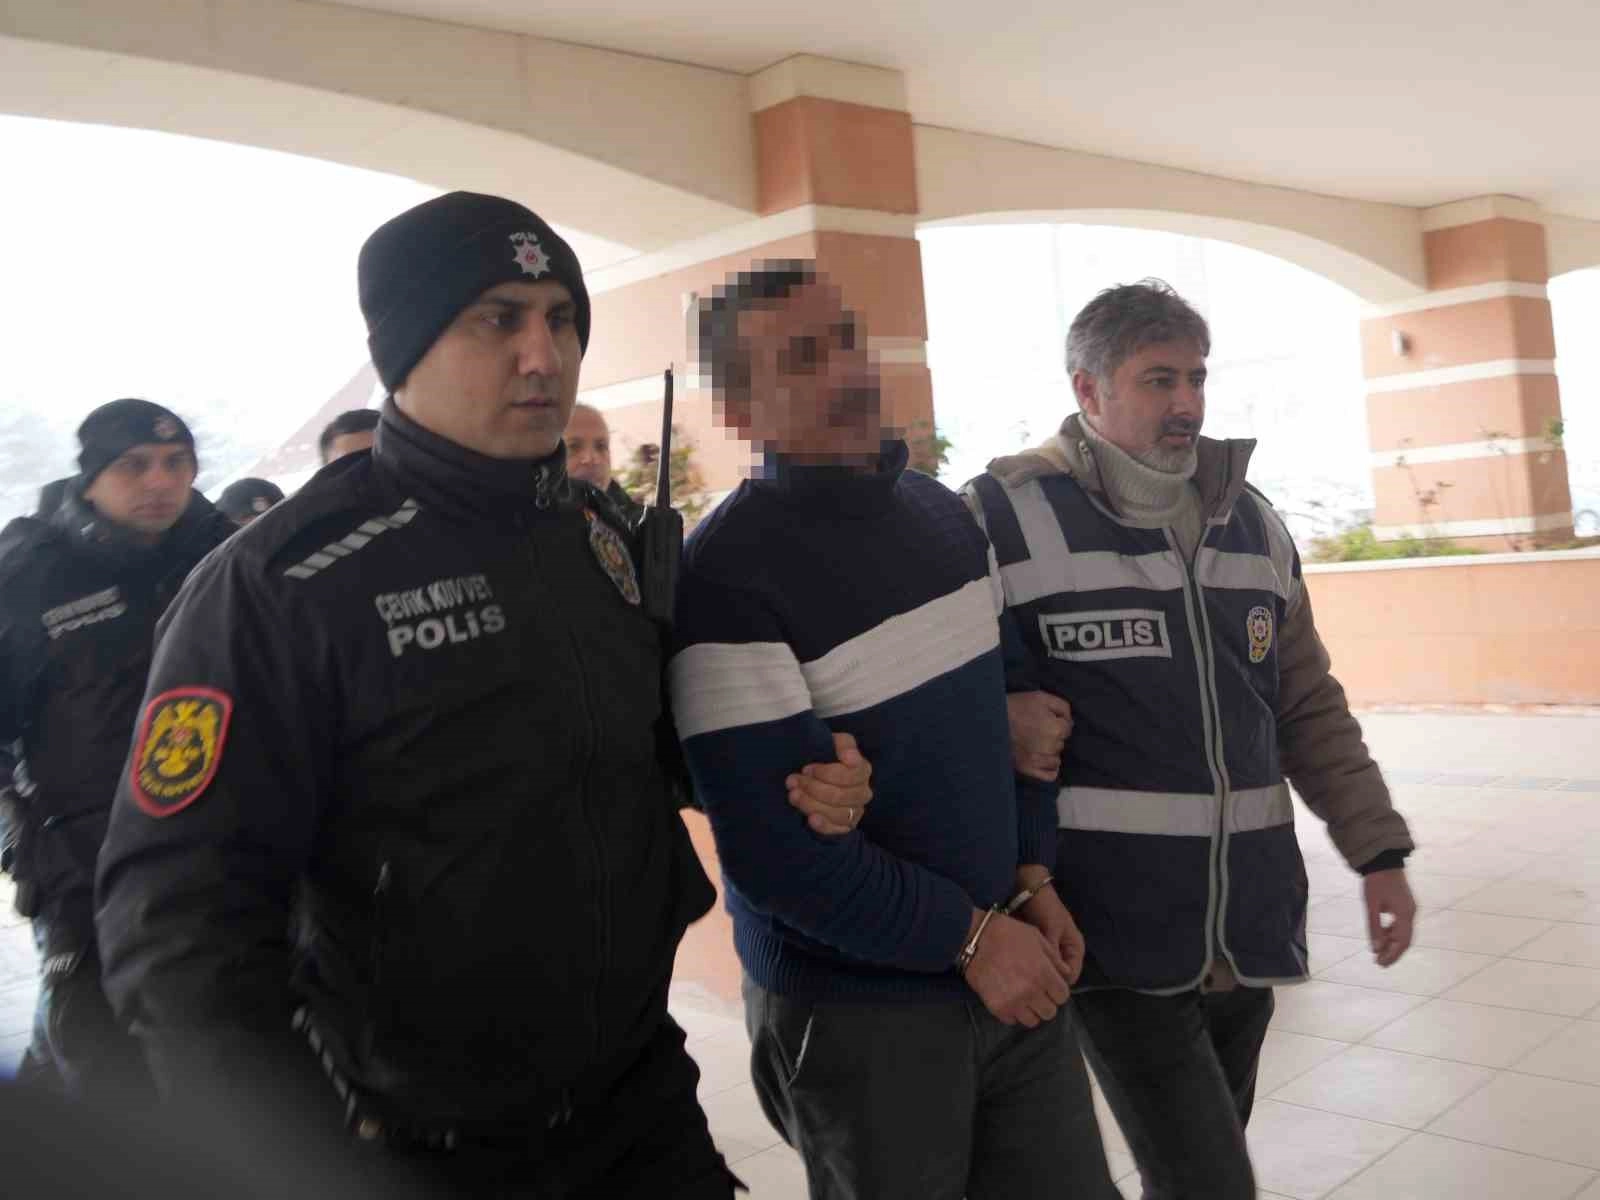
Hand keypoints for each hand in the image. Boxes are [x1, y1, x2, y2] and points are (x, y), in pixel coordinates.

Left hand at [787, 732, 873, 835]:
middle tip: (792, 781)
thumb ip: (844, 744)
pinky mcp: (846, 827)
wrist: (817, 777)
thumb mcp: (834, 743)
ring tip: (793, 795)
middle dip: (812, 788)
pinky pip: (836, 830)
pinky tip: (811, 819)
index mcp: (863, 770)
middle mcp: (863, 792)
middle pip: (840, 795)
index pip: (849, 775)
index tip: (806, 768)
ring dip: (811, 804)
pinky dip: (823, 825)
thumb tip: (849, 756)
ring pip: (837, 813)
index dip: (825, 773)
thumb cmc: (826, 758)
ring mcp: (856, 811)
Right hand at [962, 910, 1072, 1027]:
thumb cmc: (1007, 933)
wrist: (973, 938)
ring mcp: (1014, 1002)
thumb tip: (1066, 974)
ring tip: (1023, 997)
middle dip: (1046, 1002)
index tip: (1050, 985)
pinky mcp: (997, 1008)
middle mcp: (1031, 992)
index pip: (1063, 996)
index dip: (1058, 990)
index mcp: (1044, 973)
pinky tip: (1009, 999)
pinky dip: (1013, 1013)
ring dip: (1030, 1010)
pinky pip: (1012, 1021)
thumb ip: (1054, 958)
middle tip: (1037, 991)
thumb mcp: (1036, 937)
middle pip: (1050, 1012)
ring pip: (1033, 1021)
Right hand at [1007, 692, 1072, 782]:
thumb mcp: (1040, 697)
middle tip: (1036, 729)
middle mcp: (1050, 747)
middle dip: (1052, 736)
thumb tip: (1070, 720)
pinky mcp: (1028, 769)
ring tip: (1034, 742)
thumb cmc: (1016, 707)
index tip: (1045, 719)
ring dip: (1050, 752)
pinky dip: (1050, 769)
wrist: (991, 721)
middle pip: (1061, 743)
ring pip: (1056, 759)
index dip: (1057, 721)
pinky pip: (1050, 775)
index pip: (1067, 728)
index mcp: (1056, 729)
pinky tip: (1043, 760)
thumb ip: (1062, 707)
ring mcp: (1039, 760)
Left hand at [1016, 883, 1085, 985]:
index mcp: (1075, 947)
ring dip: (1039, 973)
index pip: (1072, 975)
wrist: (1029, 891)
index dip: (1059, 982)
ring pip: (1048, 970)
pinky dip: (1032, 965)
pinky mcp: (1039, 948)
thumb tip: (1057, 977)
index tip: (1042, 986)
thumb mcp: (1051, 929)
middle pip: (1060, 975)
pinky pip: (1039, 962)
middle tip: (1032, 984)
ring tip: (1025, 978)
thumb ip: (1054, 952)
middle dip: (1048, 979)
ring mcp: (1053, 950)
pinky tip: (1021, 969)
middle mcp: (1066, 951)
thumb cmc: (1045, 908)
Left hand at [1363, 868, 1416, 966]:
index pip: (1402, 942)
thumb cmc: (1376, 882)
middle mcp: (1411, 913)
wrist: (1383, 861)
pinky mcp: (1405, 904)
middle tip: (1379, 963)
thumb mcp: (1372, 906)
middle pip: (1405, 939)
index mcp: (1405, 914)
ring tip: (1378, 952)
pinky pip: (1401, 924)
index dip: (1392, 955)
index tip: (1381, 964)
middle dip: (1393, 952)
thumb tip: (1375, 949)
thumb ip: (1374, 928)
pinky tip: (1382, 936)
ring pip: (1403, 932)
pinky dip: (1392, 932)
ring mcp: (1409, 908)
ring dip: (1392, 943)